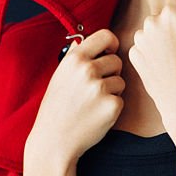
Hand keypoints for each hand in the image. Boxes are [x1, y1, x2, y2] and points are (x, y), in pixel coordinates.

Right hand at [24, 28, 124, 171]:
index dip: (111, 43)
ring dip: (112, 91)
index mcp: (74, 59)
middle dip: (111, 73)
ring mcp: (100, 88)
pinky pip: (121, 100)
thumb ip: (74, 57)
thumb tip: (84, 39)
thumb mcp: (59, 77)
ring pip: (120, 81)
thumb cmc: (56, 108)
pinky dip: (112, 108)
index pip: (105, 35)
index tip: (110, 52)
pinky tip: (96, 115)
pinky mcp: (111, 106)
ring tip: (92, 104)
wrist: (54, 140)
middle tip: (96, 88)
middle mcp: (87, 70)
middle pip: (116, 60)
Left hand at [128, 0, 175, 136]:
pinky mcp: (134, 56)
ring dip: (162, 37)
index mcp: (170, 12)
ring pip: (153, 29)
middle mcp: (150, 22)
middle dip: (174, 23)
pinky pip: (144, 45)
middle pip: (164, 13)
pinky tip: (165, 64)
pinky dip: (153, 51)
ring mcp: (140, 40)